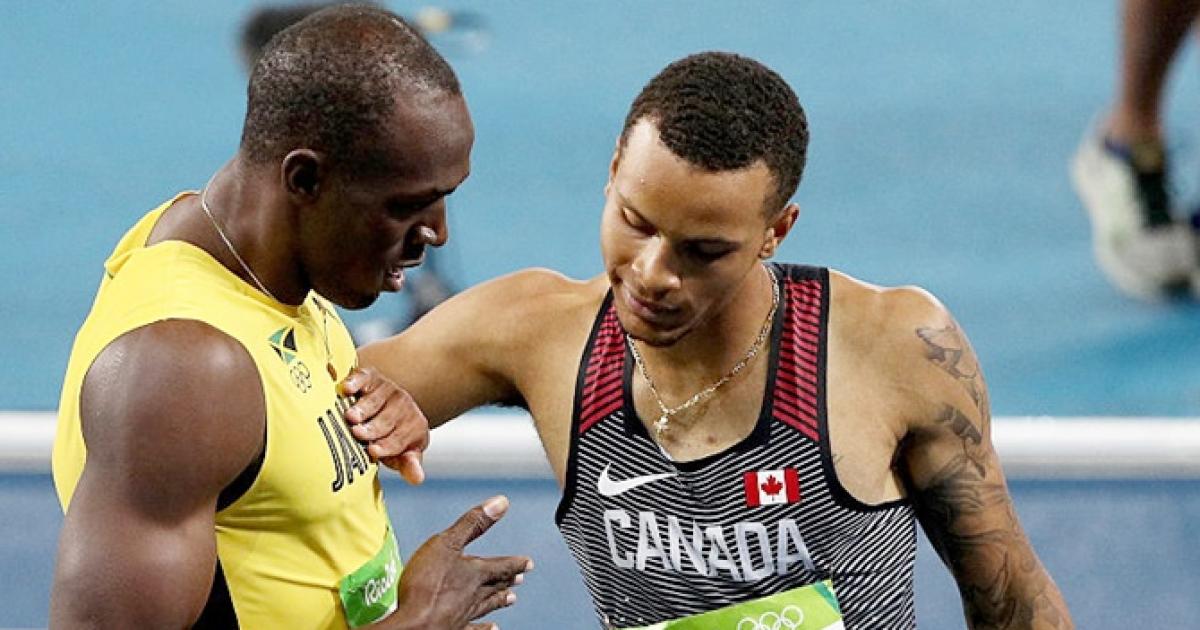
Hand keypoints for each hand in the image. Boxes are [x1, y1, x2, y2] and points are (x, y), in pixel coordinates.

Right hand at [340, 367, 428, 483]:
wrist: (387, 408)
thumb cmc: (392, 438)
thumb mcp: (401, 455)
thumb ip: (408, 466)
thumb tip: (417, 479)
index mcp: (415, 426)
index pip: (400, 438)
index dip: (387, 445)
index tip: (373, 451)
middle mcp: (404, 405)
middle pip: (388, 418)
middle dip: (373, 427)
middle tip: (358, 433)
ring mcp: (388, 389)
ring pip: (376, 399)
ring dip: (363, 408)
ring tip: (350, 417)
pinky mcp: (372, 377)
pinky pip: (365, 377)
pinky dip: (355, 381)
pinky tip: (346, 388)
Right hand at [389, 496, 532, 629]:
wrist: (415, 624)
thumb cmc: (427, 584)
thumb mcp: (447, 543)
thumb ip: (473, 523)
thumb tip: (501, 502)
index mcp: (474, 572)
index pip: (500, 566)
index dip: (514, 563)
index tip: (528, 562)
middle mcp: (474, 595)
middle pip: (495, 586)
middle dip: (507, 580)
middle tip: (521, 579)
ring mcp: (464, 614)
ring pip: (486, 605)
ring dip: (499, 600)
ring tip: (511, 599)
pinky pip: (474, 629)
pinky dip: (484, 628)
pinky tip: (493, 629)